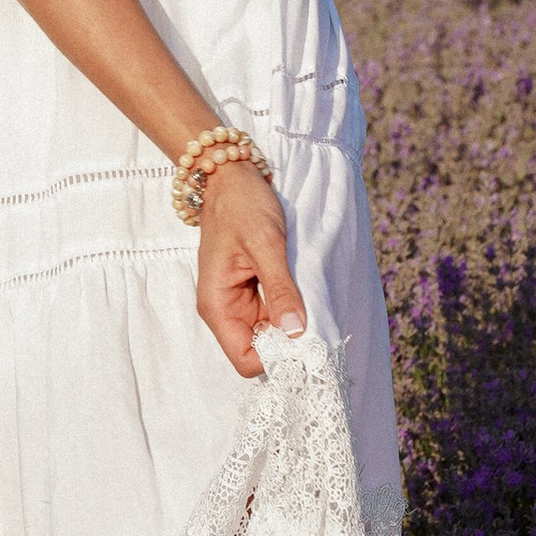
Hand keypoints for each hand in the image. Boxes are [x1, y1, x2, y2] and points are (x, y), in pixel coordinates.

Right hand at [195, 156, 304, 376]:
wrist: (231, 176)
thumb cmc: (241, 206)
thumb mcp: (265, 244)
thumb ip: (279, 289)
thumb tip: (295, 331)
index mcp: (218, 305)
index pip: (245, 359)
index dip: (276, 357)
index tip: (304, 339)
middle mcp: (226, 310)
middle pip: (260, 350)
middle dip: (288, 342)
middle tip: (317, 321)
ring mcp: (240, 301)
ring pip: (271, 334)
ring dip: (293, 324)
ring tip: (313, 303)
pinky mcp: (253, 290)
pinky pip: (275, 314)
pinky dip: (292, 310)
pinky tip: (305, 294)